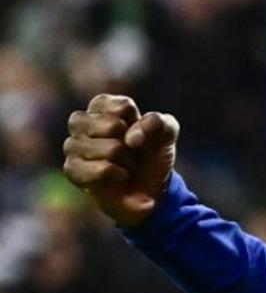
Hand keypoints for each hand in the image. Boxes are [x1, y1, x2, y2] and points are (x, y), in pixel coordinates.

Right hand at [62, 94, 178, 228]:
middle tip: (130, 151)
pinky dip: (118, 175)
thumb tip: (131, 139)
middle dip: (130, 143)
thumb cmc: (152, 152)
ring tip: (124, 164)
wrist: (149, 186)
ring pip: (110, 149)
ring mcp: (73, 145)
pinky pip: (101, 171)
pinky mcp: (72, 169)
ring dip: (126, 161)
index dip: (138, 123)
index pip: (123, 107)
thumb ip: (157, 122)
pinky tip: (117, 176)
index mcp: (102, 106)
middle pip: (112, 126)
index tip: (138, 133)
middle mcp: (81, 122)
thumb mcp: (167, 132)